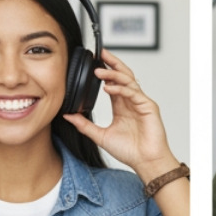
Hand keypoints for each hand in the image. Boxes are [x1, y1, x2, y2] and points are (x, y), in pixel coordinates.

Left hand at [65, 50, 176, 177]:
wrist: (145, 162)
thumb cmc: (129, 151)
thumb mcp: (100, 136)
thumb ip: (84, 125)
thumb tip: (67, 116)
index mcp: (121, 105)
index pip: (112, 82)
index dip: (104, 71)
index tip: (93, 62)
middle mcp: (131, 101)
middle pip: (123, 75)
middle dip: (112, 63)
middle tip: (100, 53)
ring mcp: (141, 102)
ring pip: (128, 80)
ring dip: (113, 74)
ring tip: (99, 71)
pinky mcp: (148, 106)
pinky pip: (133, 92)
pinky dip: (121, 88)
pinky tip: (109, 87)